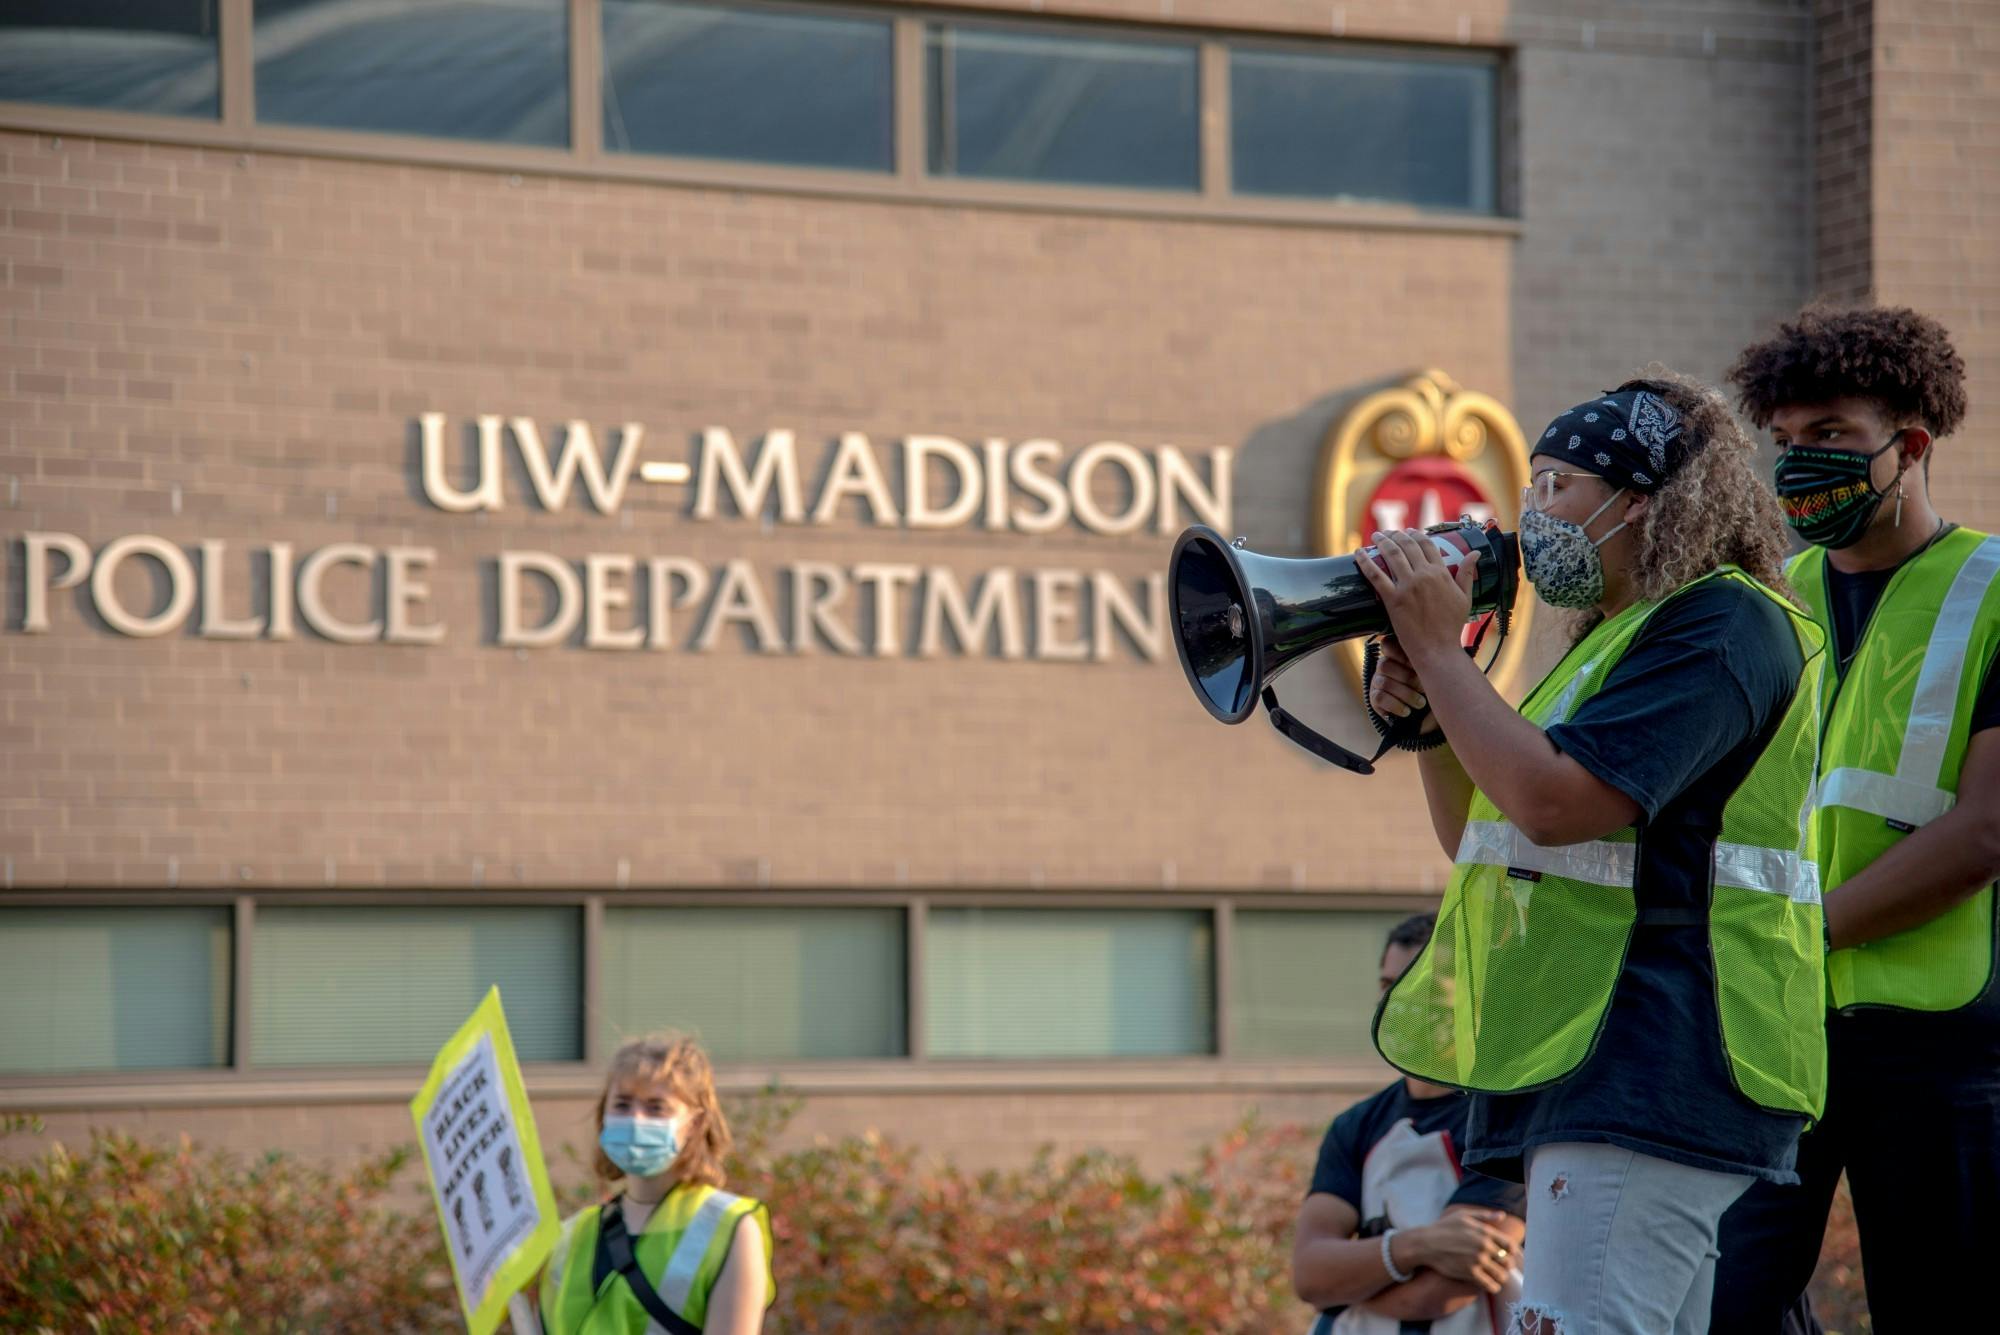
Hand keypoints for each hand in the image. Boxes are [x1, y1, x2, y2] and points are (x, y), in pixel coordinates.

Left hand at [1354, 530, 1479, 666]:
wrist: (1437, 649)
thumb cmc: (1452, 626)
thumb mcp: (1465, 597)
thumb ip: (1467, 573)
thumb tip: (1476, 553)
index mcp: (1441, 573)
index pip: (1427, 544)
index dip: (1416, 535)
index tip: (1408, 531)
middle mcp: (1424, 575)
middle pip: (1407, 546)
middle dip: (1396, 535)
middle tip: (1389, 532)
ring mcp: (1407, 586)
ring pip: (1392, 555)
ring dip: (1382, 541)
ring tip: (1376, 536)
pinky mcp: (1393, 599)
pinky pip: (1376, 575)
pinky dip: (1365, 562)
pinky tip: (1358, 553)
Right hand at [1368, 636, 1440, 735]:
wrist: (1428, 718)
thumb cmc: (1434, 690)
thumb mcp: (1434, 675)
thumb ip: (1430, 662)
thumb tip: (1434, 654)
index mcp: (1398, 654)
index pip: (1388, 644)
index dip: (1401, 654)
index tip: (1418, 665)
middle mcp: (1384, 666)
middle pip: (1385, 665)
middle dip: (1408, 678)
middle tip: (1424, 688)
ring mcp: (1377, 682)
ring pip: (1385, 682)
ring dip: (1406, 694)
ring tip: (1421, 703)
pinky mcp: (1374, 699)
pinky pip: (1380, 698)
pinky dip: (1396, 705)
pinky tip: (1407, 712)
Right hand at [1402, 1209, 1514, 1292]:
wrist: (1426, 1243)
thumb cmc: (1444, 1227)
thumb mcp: (1464, 1216)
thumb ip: (1485, 1216)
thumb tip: (1502, 1215)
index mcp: (1485, 1232)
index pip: (1510, 1246)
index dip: (1512, 1252)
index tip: (1507, 1255)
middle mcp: (1484, 1246)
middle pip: (1508, 1261)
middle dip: (1506, 1265)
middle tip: (1500, 1266)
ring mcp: (1477, 1260)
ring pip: (1501, 1275)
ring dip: (1500, 1277)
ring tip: (1495, 1276)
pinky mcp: (1470, 1273)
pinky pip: (1490, 1285)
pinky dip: (1493, 1286)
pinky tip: (1489, 1283)